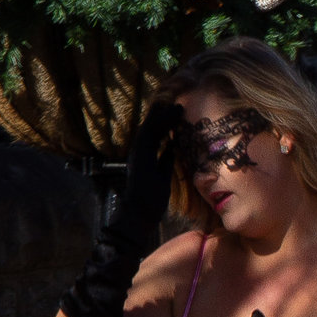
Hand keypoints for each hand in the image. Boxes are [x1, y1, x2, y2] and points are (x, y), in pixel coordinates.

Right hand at [110, 102, 185, 249]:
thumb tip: (173, 148)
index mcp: (146, 155)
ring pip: (150, 129)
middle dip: (165, 116)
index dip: (167, 123)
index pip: (157, 135)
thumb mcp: (163, 175)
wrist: (140, 212)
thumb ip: (166, 160)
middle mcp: (140, 151)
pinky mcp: (139, 156)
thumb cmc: (152, 198)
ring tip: (175, 106)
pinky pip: (149, 136)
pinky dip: (157, 124)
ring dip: (162, 117)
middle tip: (178, 104)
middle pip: (153, 128)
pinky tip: (166, 116)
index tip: (178, 113)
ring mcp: (138, 153)